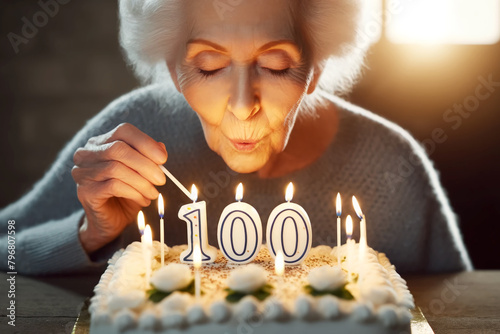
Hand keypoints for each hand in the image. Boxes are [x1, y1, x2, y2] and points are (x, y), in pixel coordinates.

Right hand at [71, 123, 166, 253]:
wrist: (110, 222)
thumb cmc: (127, 194)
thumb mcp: (142, 173)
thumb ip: (150, 158)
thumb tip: (161, 149)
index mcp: (101, 142)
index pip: (123, 131)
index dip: (145, 142)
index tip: (163, 159)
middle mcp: (87, 153)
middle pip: (119, 149)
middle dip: (145, 164)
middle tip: (161, 180)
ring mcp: (82, 172)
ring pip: (116, 168)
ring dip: (141, 182)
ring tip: (153, 193)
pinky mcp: (85, 191)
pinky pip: (113, 186)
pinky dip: (134, 192)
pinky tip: (143, 200)